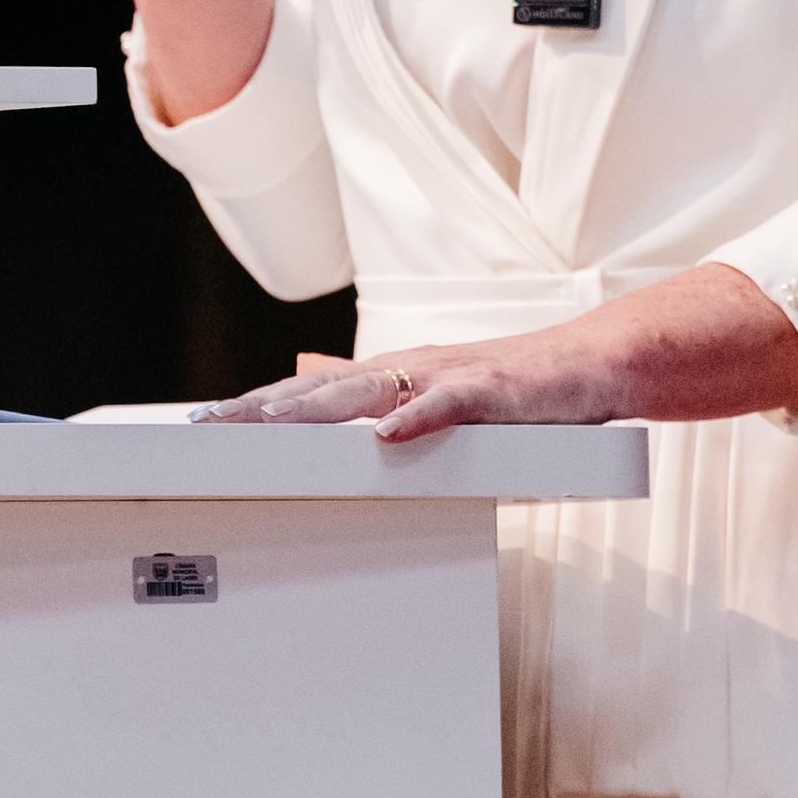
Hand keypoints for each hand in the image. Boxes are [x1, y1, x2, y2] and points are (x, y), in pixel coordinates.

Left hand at [192, 271, 797, 434]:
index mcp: (393, 376)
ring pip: (372, 390)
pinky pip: (452, 402)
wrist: (601, 364)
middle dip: (260, 411)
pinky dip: (420, 415)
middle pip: (320, 393)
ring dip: (318, 408)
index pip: (308, 396)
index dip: (252, 409)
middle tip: (205, 427)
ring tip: (268, 424)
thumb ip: (363, 382)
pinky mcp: (496, 389)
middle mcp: (411, 369)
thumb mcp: (427, 385)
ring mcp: (452, 375)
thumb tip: (301, 373)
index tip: (196, 425)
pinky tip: (388, 432)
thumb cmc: (517, 384)